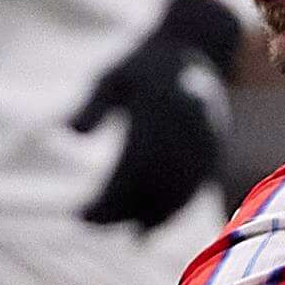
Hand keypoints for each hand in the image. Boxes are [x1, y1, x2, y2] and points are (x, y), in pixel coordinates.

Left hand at [68, 0, 249, 229]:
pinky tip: (142, 233)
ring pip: (175, 195)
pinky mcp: (216, 153)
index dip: (107, 198)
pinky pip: (192, 193)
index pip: (132, 168)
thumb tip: (69, 133)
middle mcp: (189, 129)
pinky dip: (168, 215)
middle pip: (153, 186)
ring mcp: (207, 142)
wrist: (193, 51)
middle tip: (88, 221)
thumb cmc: (141, 67)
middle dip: (120, 211)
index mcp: (162, 108)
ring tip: (111, 231)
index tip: (80, 214)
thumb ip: (91, 105)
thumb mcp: (111, 78)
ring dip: (144, 219)